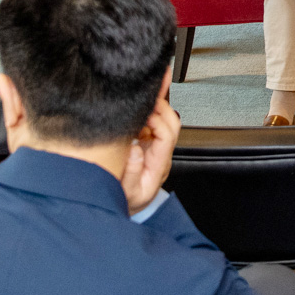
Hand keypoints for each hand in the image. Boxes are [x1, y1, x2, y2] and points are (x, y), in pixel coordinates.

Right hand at [122, 88, 179, 215]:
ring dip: (157, 104)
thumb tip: (135, 149)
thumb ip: (131, 174)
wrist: (123, 209)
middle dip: (163, 104)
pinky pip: (151, 123)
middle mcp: (160, 155)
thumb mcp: (126, 195)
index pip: (167, 136)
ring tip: (150, 86)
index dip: (159, 120)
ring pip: (163, 121)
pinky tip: (140, 101)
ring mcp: (154, 149)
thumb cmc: (125, 202)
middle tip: (154, 86)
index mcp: (158, 165)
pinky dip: (148, 110)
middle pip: (171, 123)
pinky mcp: (146, 145)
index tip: (146, 111)